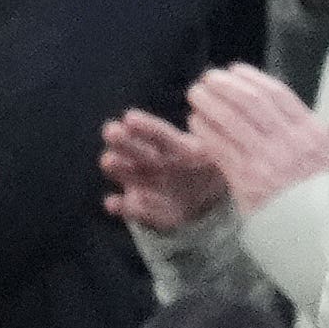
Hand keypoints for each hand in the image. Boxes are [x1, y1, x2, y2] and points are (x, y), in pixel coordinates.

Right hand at [100, 108, 227, 232]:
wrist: (209, 205)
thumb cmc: (212, 172)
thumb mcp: (219, 160)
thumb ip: (212, 155)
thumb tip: (201, 143)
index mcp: (175, 148)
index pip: (159, 134)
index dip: (145, 127)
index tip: (130, 118)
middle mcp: (154, 163)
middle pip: (136, 150)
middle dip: (122, 141)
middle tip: (111, 131)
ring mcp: (145, 185)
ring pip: (127, 173)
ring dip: (116, 166)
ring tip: (109, 160)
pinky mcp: (142, 209)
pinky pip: (131, 208)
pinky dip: (121, 207)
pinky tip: (112, 203)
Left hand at [187, 65, 328, 215]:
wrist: (320, 233)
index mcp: (311, 134)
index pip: (279, 96)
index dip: (254, 79)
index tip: (236, 70)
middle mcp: (288, 142)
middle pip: (251, 103)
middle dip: (227, 86)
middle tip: (208, 78)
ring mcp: (266, 160)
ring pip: (233, 121)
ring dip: (210, 104)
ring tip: (195, 94)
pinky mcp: (247, 180)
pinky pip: (221, 149)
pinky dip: (206, 132)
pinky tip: (195, 123)